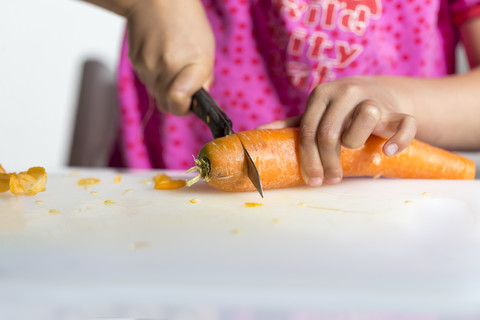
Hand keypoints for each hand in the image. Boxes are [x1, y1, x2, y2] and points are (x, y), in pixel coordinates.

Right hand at [125, 0, 214, 114]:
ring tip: (172, 62)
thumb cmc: (187, 22)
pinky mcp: (135, 62)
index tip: (191, 102)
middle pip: (166, 105)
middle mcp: (164, 69)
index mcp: (188, 67)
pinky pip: (146, 80)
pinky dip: (155, 75)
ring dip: (165, 86)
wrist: (156, 0)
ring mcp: (147, 66)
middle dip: (176, 100)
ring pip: (155, 93)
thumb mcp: (206, 51)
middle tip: (184, 83)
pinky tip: (161, 56)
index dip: (185, 108)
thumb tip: (198, 101)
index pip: (178, 105)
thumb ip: (203, 80)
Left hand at [259, 76, 416, 185]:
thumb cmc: (340, 111)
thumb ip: (292, 124)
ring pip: (366, 116)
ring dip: (357, 140)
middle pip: (331, 132)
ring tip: (355, 149)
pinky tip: (387, 151)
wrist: (380, 93)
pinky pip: (404, 124)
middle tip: (331, 180)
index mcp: (321, 95)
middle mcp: (346, 92)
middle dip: (328, 161)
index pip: (309, 131)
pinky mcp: (397, 111)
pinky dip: (398, 139)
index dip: (309, 159)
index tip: (313, 180)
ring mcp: (373, 99)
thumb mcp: (316, 113)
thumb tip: (257, 133)